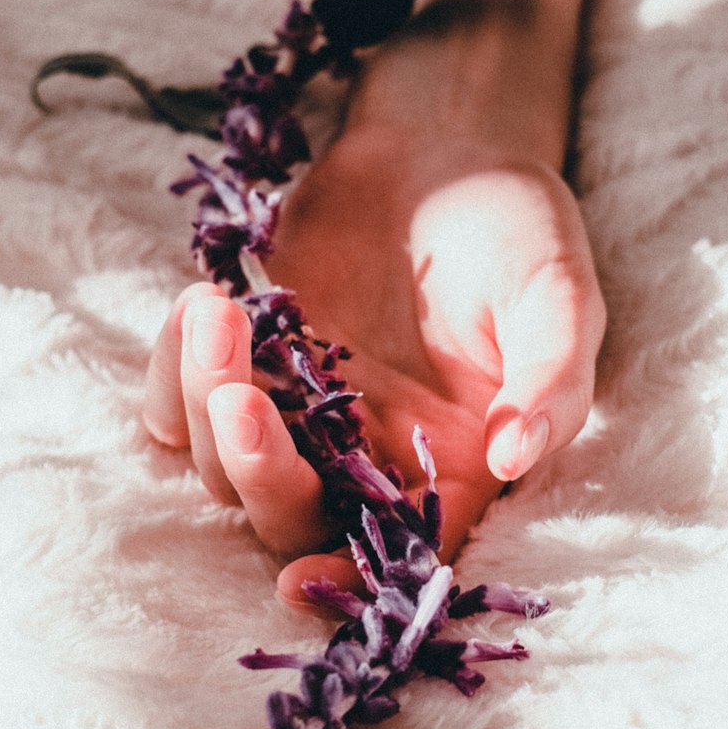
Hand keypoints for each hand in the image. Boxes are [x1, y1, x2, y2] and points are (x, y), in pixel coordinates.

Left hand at [143, 115, 604, 610]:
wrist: (445, 149)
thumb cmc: (517, 228)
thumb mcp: (558, 293)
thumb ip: (550, 378)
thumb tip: (513, 457)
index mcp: (447, 469)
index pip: (390, 553)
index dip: (339, 576)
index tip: (290, 579)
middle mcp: (365, 458)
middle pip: (287, 514)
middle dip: (253, 470)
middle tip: (242, 394)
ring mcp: (299, 412)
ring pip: (222, 461)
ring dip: (204, 401)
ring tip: (214, 310)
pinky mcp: (249, 361)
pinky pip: (180, 401)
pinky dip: (169, 372)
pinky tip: (199, 306)